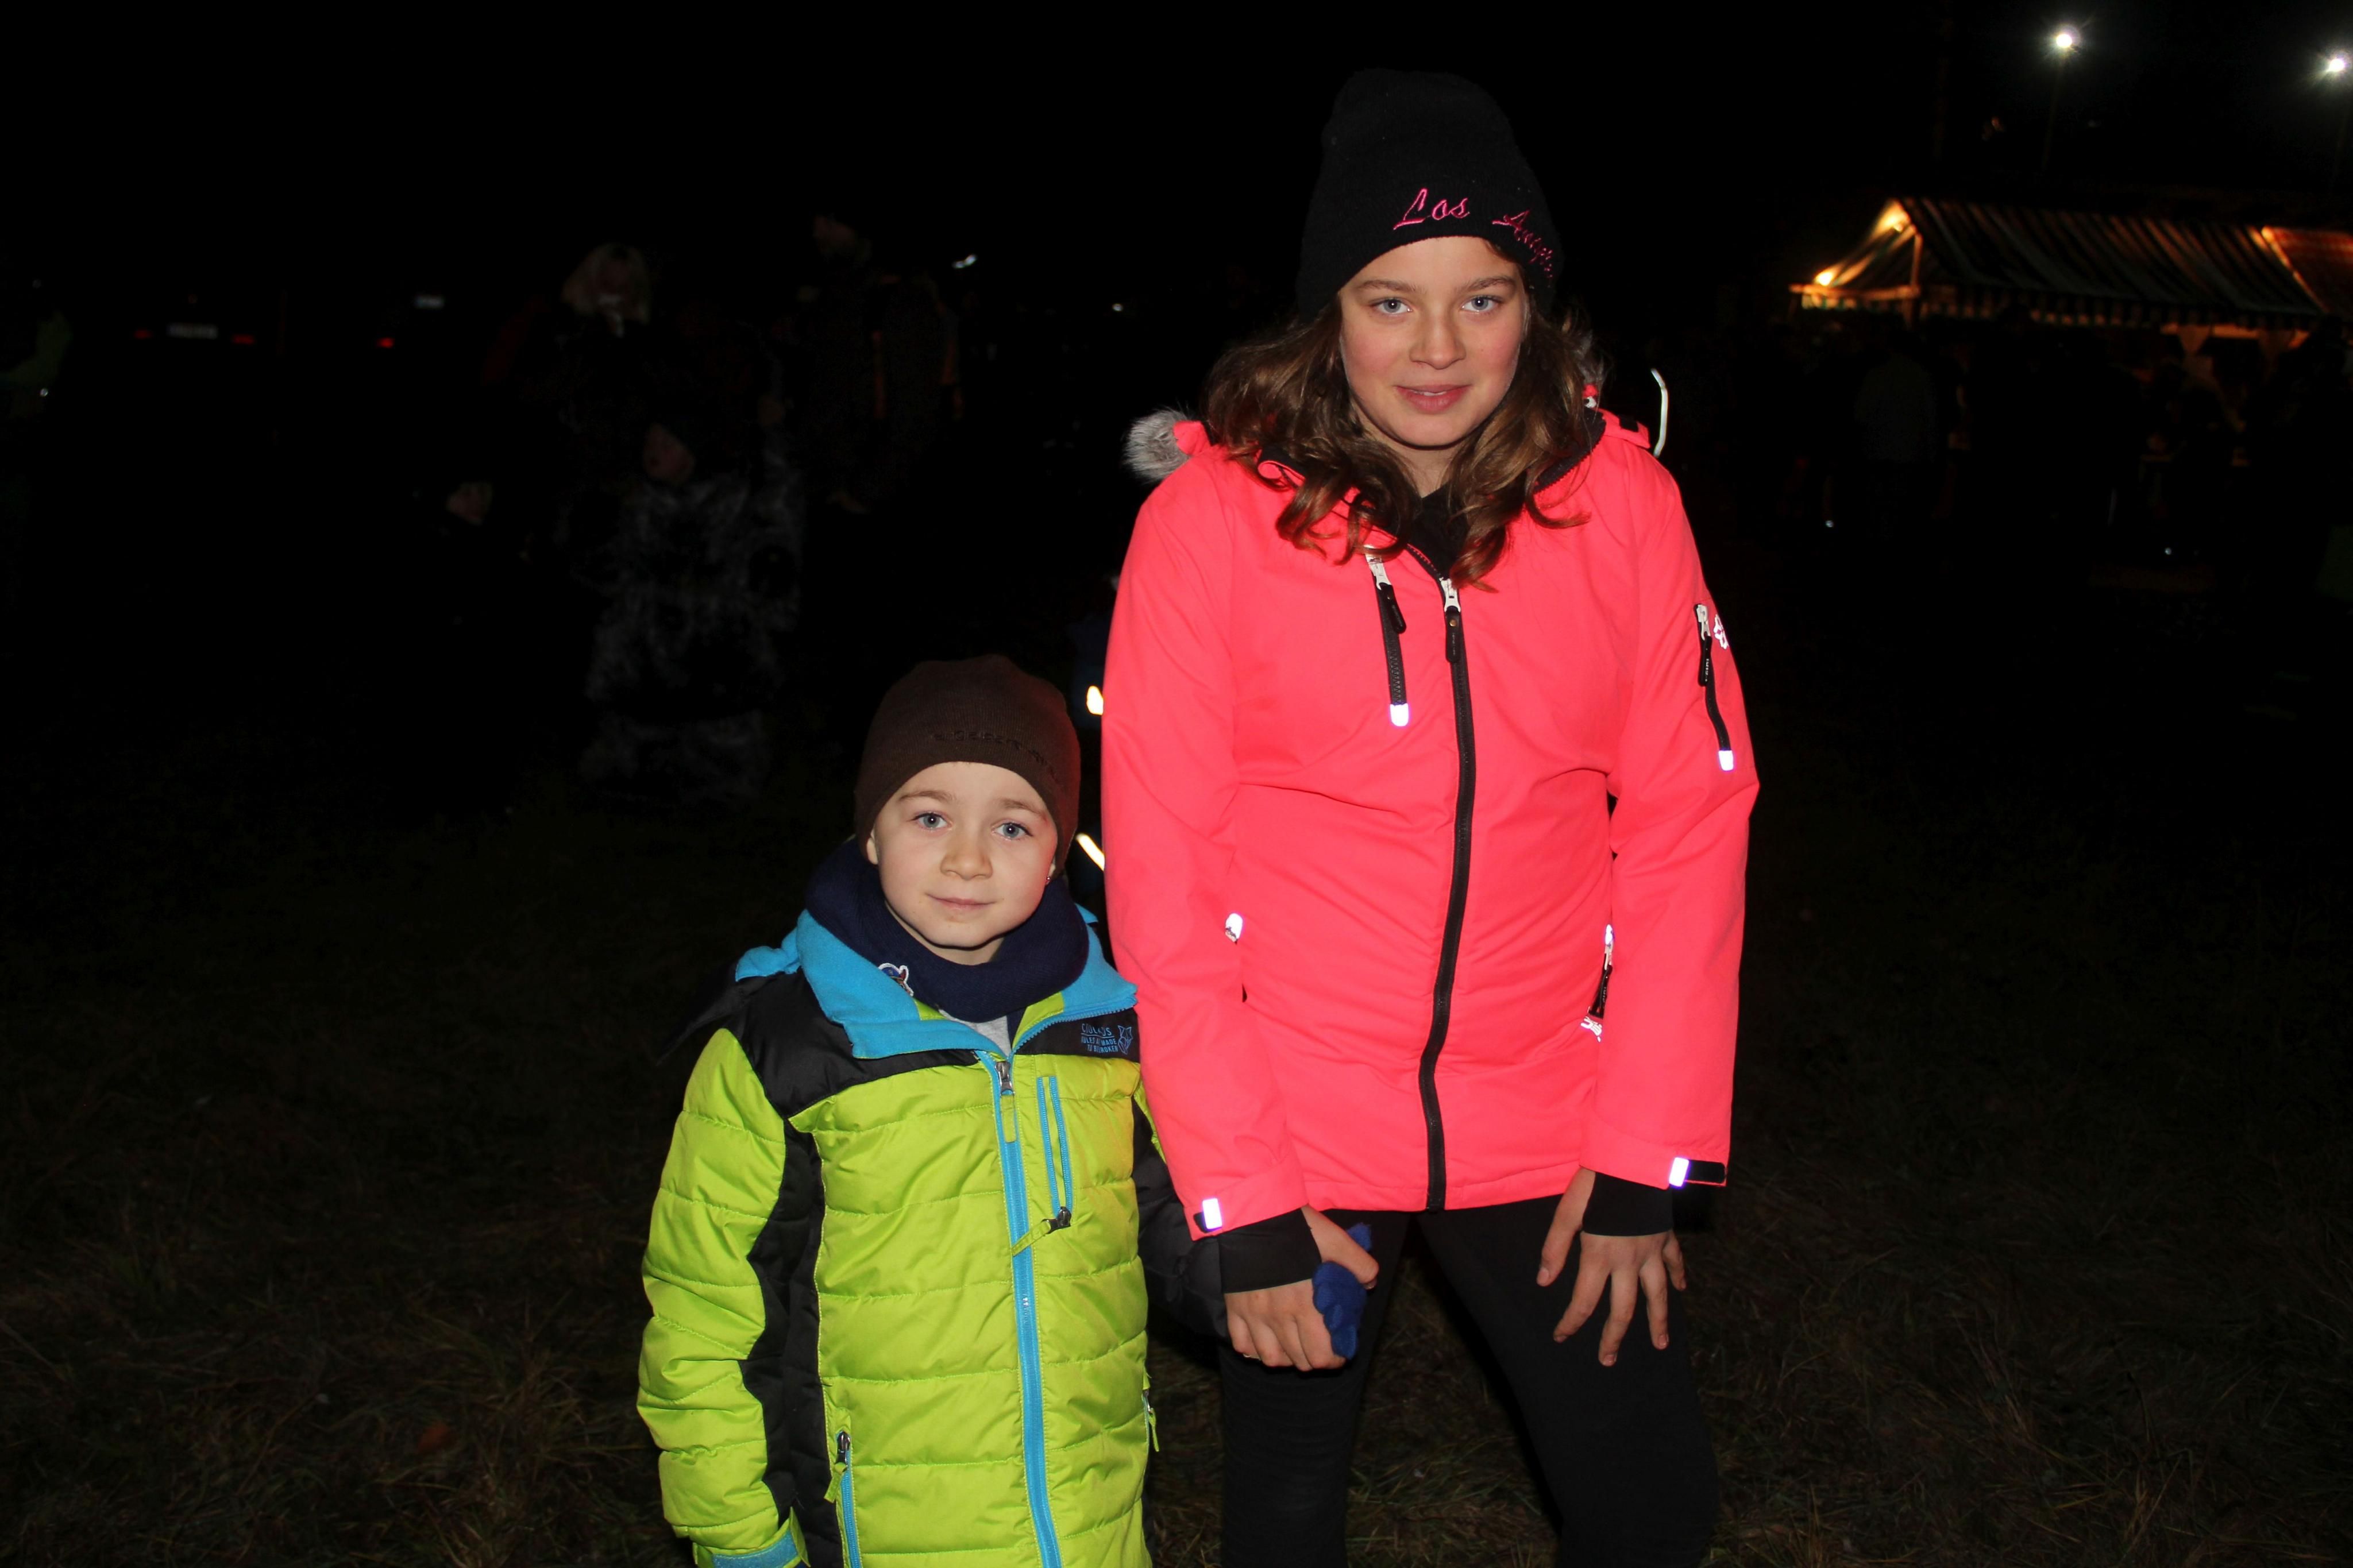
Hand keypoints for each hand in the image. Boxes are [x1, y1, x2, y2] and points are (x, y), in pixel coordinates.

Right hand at [1224, 1207, 1377, 1369]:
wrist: (1254, 1212)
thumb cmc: (1297, 1226)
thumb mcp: (1336, 1240)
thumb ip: (1359, 1264)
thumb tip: (1369, 1285)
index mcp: (1306, 1304)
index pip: (1321, 1356)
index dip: (1335, 1360)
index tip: (1339, 1352)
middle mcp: (1278, 1316)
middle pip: (1299, 1361)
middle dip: (1314, 1359)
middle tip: (1319, 1346)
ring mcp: (1253, 1315)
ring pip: (1270, 1359)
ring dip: (1286, 1357)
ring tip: (1293, 1345)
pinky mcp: (1234, 1309)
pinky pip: (1242, 1344)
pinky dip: (1254, 1349)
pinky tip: (1265, 1338)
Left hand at [1537, 1169, 1687, 1365]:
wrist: (1634, 1158)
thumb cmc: (1596, 1183)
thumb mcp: (1567, 1212)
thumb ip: (1555, 1248)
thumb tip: (1544, 1281)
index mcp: (1600, 1255)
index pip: (1584, 1300)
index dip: (1571, 1322)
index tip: (1561, 1336)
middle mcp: (1628, 1260)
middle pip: (1623, 1308)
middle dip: (1614, 1337)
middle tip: (1608, 1360)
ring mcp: (1651, 1250)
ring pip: (1657, 1294)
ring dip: (1658, 1321)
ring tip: (1660, 1344)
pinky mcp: (1665, 1235)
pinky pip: (1674, 1261)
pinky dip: (1678, 1276)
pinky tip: (1681, 1289)